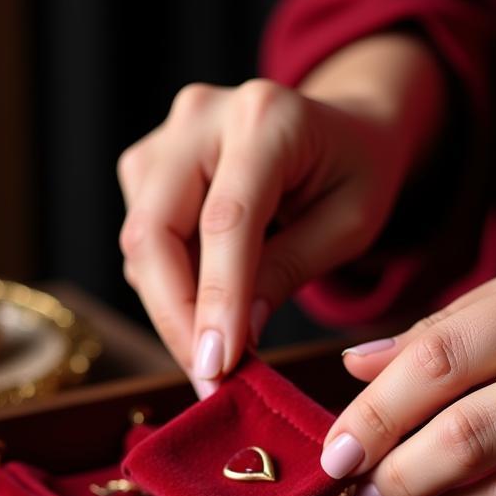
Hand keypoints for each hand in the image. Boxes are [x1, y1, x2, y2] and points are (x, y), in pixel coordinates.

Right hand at [117, 34, 442, 394]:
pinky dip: (169, 287)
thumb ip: (290, 270)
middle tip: (208, 379)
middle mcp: (203, 116)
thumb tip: (236, 336)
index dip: (216, 300)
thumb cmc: (354, 174)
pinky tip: (208, 307)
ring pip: (141, 241)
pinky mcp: (146, 164)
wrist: (341, 127)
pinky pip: (143, 241)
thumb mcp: (349, 225)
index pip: (225, 222)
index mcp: (267, 119)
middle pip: (156, 230)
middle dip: (176, 317)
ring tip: (217, 351)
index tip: (217, 367)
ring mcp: (166, 138)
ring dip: (171, 308)